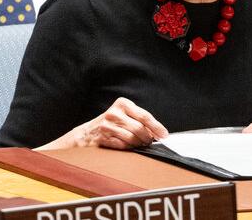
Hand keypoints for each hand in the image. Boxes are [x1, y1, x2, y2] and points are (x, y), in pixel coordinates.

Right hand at [39, 97, 167, 149]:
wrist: (86, 134)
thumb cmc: (111, 124)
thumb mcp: (124, 115)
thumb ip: (140, 120)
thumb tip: (159, 132)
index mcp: (122, 103)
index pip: (144, 116)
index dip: (156, 127)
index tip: (164, 135)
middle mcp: (114, 113)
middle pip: (139, 128)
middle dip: (147, 138)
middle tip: (150, 142)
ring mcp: (106, 125)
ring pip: (131, 138)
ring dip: (138, 144)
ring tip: (139, 144)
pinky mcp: (102, 138)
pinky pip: (122, 146)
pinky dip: (128, 148)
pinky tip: (128, 147)